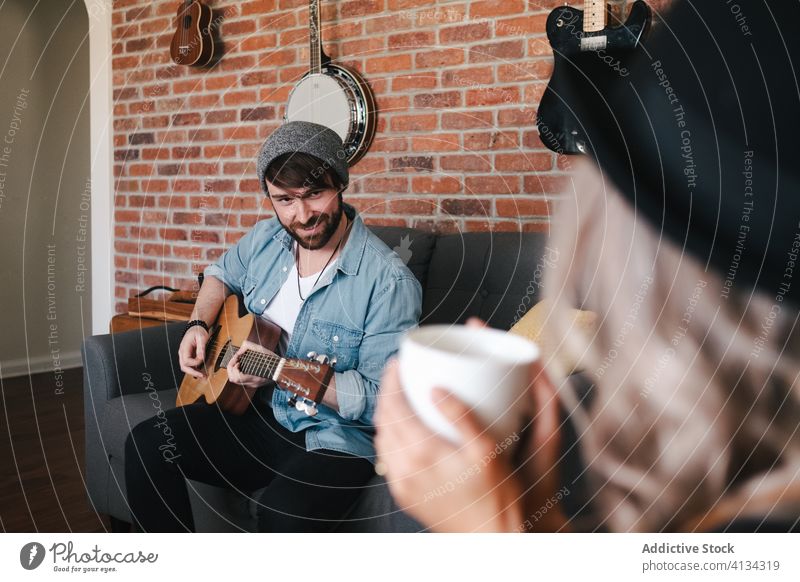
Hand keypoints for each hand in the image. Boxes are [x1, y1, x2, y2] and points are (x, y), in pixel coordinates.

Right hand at [179, 325, 208, 378]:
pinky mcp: (187, 356)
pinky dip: (194, 369)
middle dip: (192, 372)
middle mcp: (182, 352)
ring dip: (193, 372)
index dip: (195, 363)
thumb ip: (201, 348)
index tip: (202, 360)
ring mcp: (184, 354)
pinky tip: (200, 372)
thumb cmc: (198, 331)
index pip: (186, 360)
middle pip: (183, 366)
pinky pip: (189, 365)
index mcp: (184, 347)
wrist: (195, 327)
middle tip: (202, 376)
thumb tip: (201, 358)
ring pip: (185, 367)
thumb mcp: (202, 338)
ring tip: (203, 375)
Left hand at [226, 340, 270, 390]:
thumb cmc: (273, 360)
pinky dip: (238, 372)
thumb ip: (250, 346)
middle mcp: (252, 383)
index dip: (233, 366)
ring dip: (234, 370)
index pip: (236, 377)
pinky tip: (243, 366)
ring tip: (239, 362)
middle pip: (233, 379)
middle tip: (235, 360)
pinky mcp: (253, 383)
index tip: (237, 358)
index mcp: (254, 377)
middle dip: (231, 368)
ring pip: (235, 380)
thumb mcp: (262, 350)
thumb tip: (241, 348)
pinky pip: (241, 379)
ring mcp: (253, 384)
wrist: (282, 369)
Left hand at [374, 327, 565, 531]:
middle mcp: (404, 468)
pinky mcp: (404, 495)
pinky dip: (390, 438)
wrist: (492, 536)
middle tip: (398, 375)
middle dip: (387, 392)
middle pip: (382, 419)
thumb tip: (436, 388)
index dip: (390, 380)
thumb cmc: (497, 494)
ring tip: (401, 398)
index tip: (397, 363)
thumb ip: (460, 415)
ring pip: (381, 439)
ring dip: (386, 415)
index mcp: (422, 451)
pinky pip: (388, 459)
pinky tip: (404, 432)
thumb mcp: (486, 449)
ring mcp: (401, 484)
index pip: (392, 405)